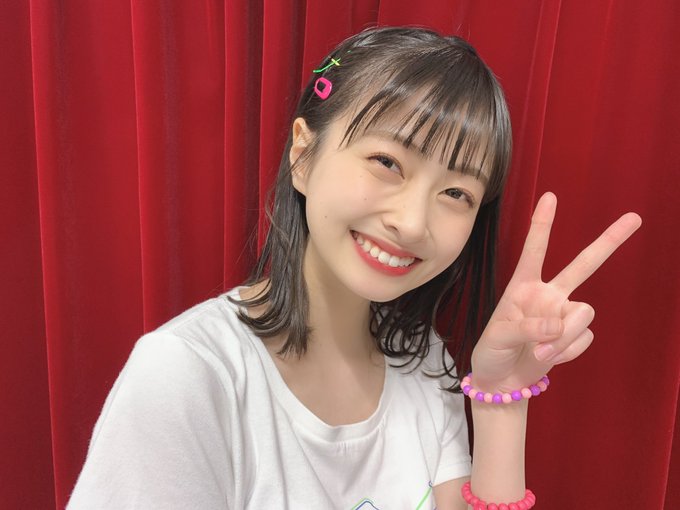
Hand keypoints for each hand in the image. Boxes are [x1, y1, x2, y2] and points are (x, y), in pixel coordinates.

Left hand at [471, 192, 641, 392]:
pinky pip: (582, 340)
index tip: (550, 197)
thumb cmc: (492, 351)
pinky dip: (566, 352)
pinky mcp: (572, 336)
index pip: (534, 251)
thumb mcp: (498, 337)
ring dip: (565, 338)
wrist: (501, 381)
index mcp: (522, 286)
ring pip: (584, 315)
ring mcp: (562, 315)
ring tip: (540, 353)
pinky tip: (548, 358)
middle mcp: (547, 295)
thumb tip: (559, 324)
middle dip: (609, 242)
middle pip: (583, 265)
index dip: (542, 225)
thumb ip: (527, 327)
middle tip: (634, 218)